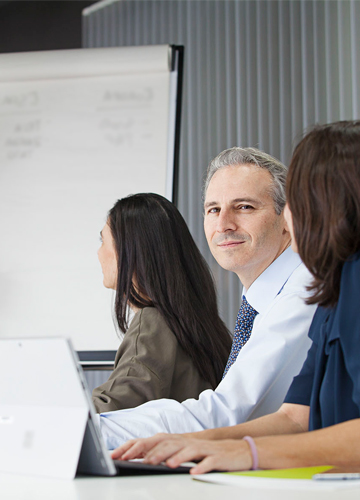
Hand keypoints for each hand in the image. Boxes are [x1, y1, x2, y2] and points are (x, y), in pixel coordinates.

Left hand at [112, 434, 252, 473]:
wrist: (239, 450)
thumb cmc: (209, 453)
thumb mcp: (186, 452)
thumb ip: (167, 453)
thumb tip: (143, 458)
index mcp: (179, 441)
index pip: (153, 440)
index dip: (135, 446)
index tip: (118, 454)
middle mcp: (189, 442)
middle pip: (167, 443)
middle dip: (150, 451)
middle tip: (135, 460)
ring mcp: (204, 448)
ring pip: (187, 450)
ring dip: (174, 457)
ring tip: (162, 465)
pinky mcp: (218, 457)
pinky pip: (209, 461)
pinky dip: (201, 467)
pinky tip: (194, 473)